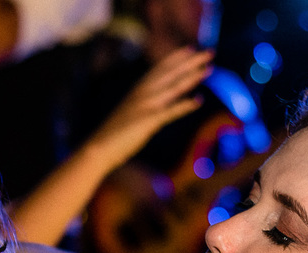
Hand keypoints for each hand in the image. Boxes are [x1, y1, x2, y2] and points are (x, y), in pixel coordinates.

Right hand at [88, 47, 212, 171]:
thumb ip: (143, 106)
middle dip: (192, 62)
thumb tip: (156, 105)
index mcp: (138, 90)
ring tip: (210, 69)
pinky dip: (184, 106)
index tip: (191, 49)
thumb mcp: (130, 114)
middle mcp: (142, 94)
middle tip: (210, 52)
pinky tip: (199, 101)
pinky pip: (170, 112)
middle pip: (171, 73)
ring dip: (192, 77)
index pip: (160, 68)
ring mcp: (145, 107)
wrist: (98, 148)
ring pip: (173, 88)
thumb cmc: (113, 135)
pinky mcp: (148, 122)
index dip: (177, 58)